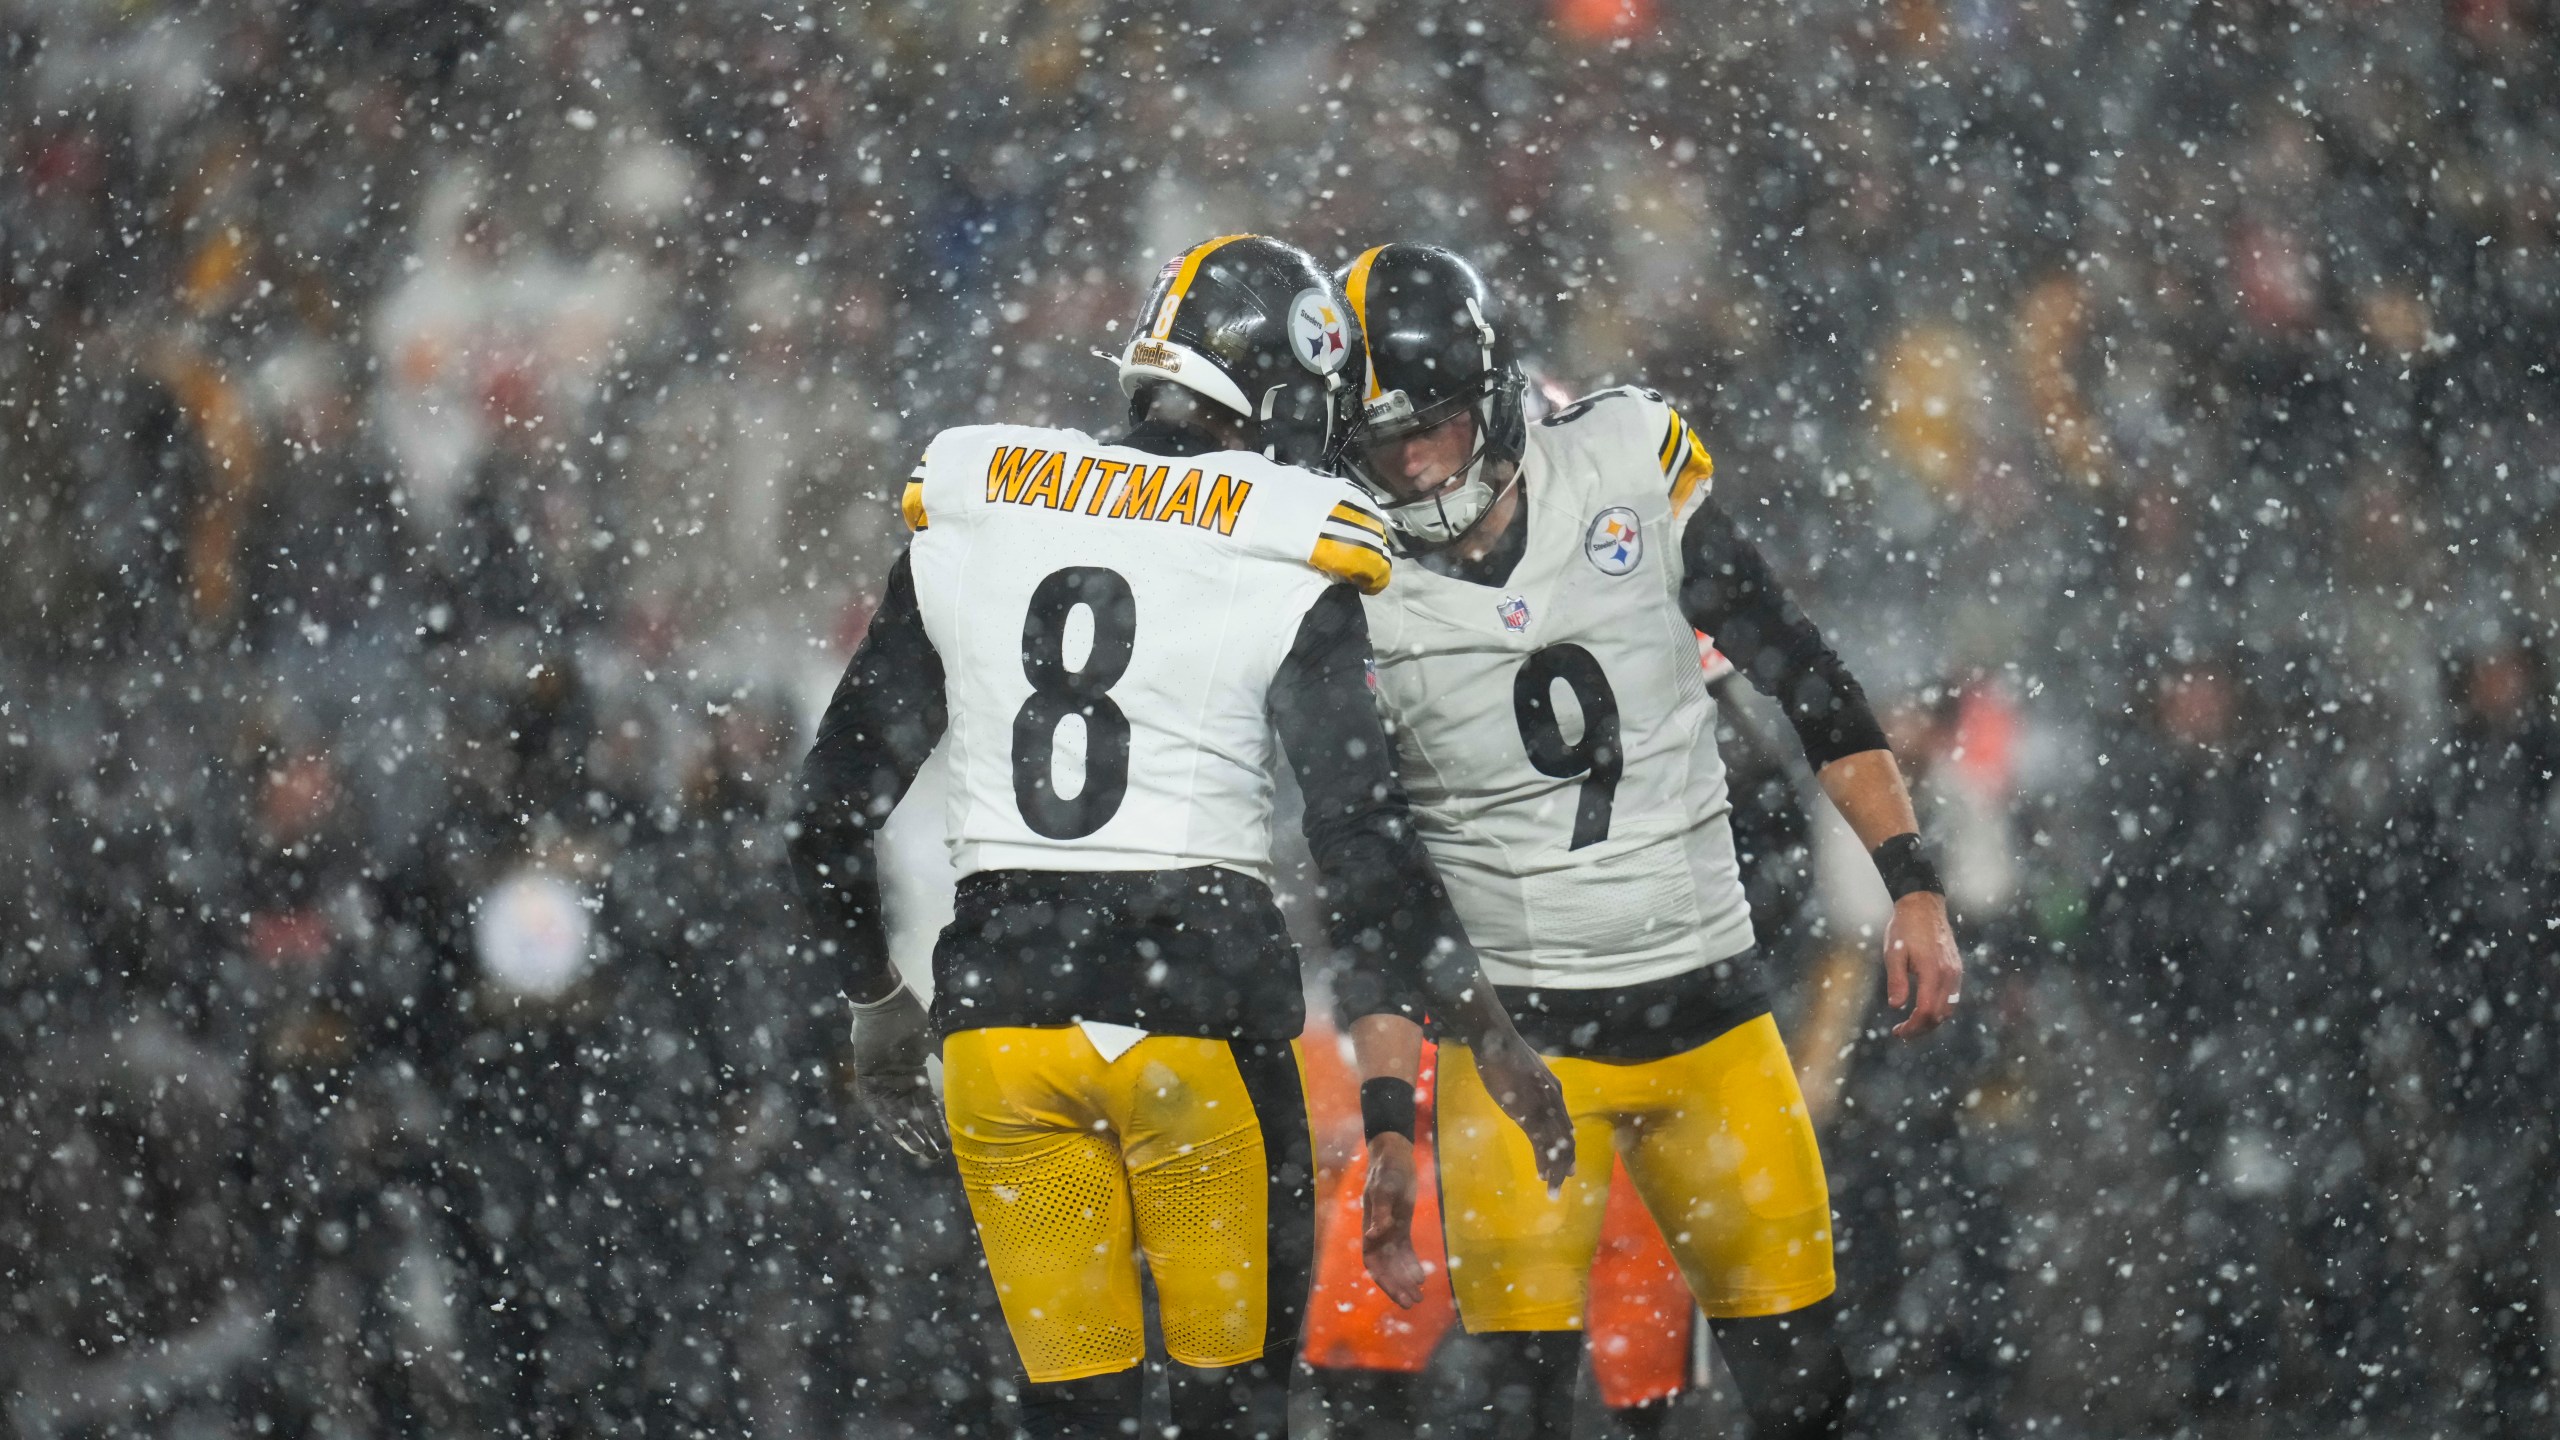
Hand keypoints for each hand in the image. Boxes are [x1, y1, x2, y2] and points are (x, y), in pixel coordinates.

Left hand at [847, 985, 946, 1158]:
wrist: (886, 1001)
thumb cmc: (912, 1017)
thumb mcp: (935, 1041)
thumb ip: (948, 1060)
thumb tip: (973, 1072)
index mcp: (916, 1074)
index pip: (928, 1106)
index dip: (937, 1125)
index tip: (948, 1143)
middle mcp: (899, 1082)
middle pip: (911, 1116)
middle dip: (923, 1136)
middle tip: (934, 1156)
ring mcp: (882, 1081)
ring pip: (893, 1115)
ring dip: (905, 1133)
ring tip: (919, 1150)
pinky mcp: (866, 1077)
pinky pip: (875, 1104)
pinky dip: (886, 1117)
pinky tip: (898, 1130)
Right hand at [1360, 1132, 1426, 1307]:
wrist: (1394, 1154)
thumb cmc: (1387, 1170)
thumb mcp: (1384, 1188)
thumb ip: (1381, 1211)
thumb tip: (1375, 1234)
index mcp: (1370, 1227)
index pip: (1374, 1262)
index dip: (1385, 1280)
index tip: (1398, 1295)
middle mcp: (1378, 1233)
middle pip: (1385, 1267)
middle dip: (1397, 1286)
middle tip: (1412, 1303)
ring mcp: (1390, 1230)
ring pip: (1396, 1263)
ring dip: (1405, 1280)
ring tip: (1418, 1297)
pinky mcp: (1401, 1225)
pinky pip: (1405, 1251)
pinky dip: (1412, 1264)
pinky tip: (1421, 1276)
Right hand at [1469, 1027, 1575, 1191]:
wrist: (1496, 1040)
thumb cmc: (1504, 1052)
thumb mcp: (1526, 1069)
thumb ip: (1531, 1083)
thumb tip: (1527, 1088)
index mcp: (1553, 1090)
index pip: (1565, 1123)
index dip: (1567, 1144)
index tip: (1567, 1159)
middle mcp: (1554, 1101)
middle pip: (1566, 1138)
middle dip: (1566, 1161)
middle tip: (1566, 1179)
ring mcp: (1543, 1108)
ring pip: (1557, 1146)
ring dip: (1557, 1170)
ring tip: (1554, 1189)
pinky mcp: (1529, 1114)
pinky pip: (1541, 1145)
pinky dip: (1545, 1163)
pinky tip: (1543, 1176)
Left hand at [1883, 893, 1961, 1038]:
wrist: (1924, 906)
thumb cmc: (1905, 929)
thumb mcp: (1893, 953)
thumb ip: (1896, 980)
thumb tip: (1896, 1006)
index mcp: (1933, 971)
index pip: (1927, 1011)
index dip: (1913, 1027)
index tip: (1897, 1032)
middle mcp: (1949, 975)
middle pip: (1940, 1015)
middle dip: (1921, 1029)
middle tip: (1901, 1033)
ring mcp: (1955, 972)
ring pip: (1949, 1009)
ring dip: (1931, 1021)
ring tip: (1911, 1025)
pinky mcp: (1956, 969)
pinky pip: (1952, 998)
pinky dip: (1939, 1009)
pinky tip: (1923, 1009)